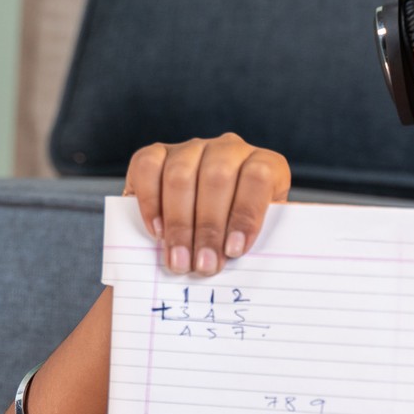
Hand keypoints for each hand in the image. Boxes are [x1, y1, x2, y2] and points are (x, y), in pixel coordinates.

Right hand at [125, 135, 290, 275]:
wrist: (207, 224)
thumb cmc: (236, 235)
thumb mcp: (254, 237)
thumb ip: (251, 243)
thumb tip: (240, 262)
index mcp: (266, 165)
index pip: (258, 177)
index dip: (246, 213)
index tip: (234, 250)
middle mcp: (230, 150)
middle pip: (217, 177)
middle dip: (208, 228)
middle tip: (203, 265)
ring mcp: (193, 148)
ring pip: (181, 175)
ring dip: (179, 224)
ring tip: (179, 260)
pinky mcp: (158, 153)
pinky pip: (147, 166)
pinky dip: (150, 202)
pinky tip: (157, 232)